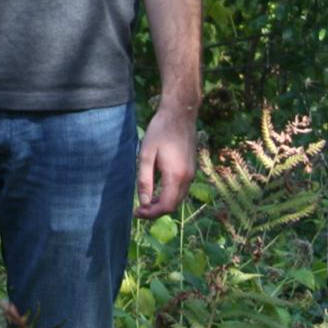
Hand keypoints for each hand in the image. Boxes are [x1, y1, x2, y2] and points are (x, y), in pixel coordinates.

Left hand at [135, 102, 196, 218]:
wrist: (180, 113)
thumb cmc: (160, 130)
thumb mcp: (146, 155)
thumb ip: (145, 180)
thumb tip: (144, 202)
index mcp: (176, 176)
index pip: (165, 206)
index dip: (150, 214)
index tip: (136, 212)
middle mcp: (187, 178)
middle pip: (173, 205)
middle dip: (155, 211)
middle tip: (138, 209)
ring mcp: (191, 173)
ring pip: (178, 198)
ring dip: (162, 203)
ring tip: (145, 200)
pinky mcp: (191, 168)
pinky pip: (181, 189)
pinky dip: (169, 194)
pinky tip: (157, 188)